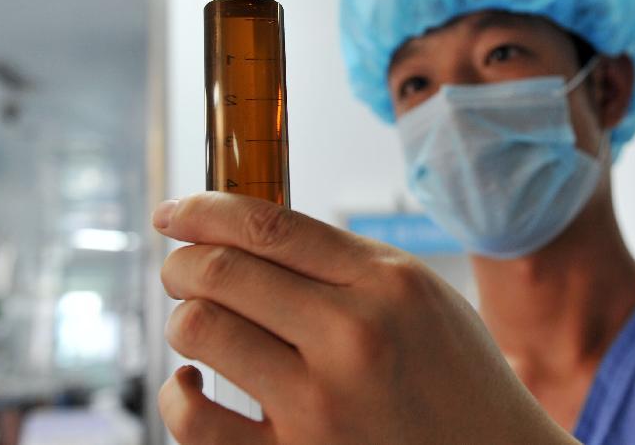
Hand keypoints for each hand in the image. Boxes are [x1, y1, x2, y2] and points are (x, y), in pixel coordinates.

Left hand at [154, 192, 576, 444]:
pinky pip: (196, 423)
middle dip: (181, 262)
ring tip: (197, 323)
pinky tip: (192, 385)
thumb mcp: (422, 296)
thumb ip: (347, 262)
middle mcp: (352, 337)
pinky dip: (178, 397)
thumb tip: (251, 236)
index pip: (268, 225)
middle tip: (179, 267)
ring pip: (200, 332)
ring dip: (183, 320)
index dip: (205, 210)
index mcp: (387, 283)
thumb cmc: (458, 378)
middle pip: (221, 273)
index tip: (175, 212)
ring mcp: (321, 407)